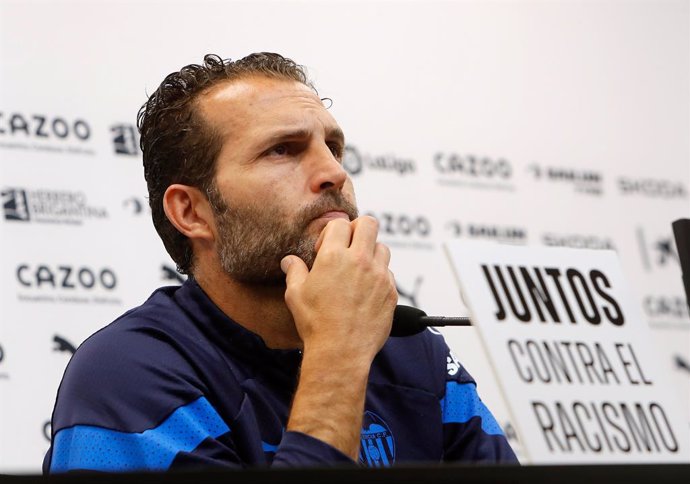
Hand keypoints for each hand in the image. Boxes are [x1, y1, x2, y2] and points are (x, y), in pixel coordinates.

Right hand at [280, 215, 396, 362]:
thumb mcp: (295, 294)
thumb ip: (294, 271)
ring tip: (358, 270)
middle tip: (349, 245)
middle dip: (358, 230)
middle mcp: (360, 261)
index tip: (326, 248)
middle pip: (369, 224)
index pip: (341, 223)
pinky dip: (379, 276)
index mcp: (334, 256)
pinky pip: (389, 273)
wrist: (341, 351)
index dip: (332, 232)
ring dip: (371, 253)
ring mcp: (379, 276)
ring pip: (382, 248)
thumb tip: (289, 261)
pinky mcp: (391, 292)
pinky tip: (366, 291)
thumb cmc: (316, 323)